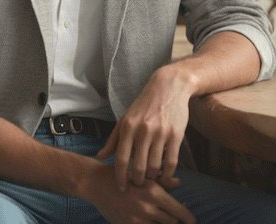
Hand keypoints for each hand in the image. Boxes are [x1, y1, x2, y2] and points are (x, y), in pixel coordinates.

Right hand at [80, 163, 195, 223]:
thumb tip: (178, 182)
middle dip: (175, 220)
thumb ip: (162, 180)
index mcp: (154, 192)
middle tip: (177, 217)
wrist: (97, 183)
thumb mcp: (142, 174)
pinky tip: (150, 220)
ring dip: (163, 223)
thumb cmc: (122, 175)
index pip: (178, 211)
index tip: (193, 221)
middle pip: (171, 222)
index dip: (187, 217)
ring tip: (162, 217)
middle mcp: (148, 207)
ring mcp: (138, 219)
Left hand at [97, 64, 189, 190]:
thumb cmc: (144, 104)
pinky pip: (172, 162)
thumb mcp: (125, 118)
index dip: (120, 178)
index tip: (121, 189)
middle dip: (137, 182)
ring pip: (155, 167)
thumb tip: (99, 157)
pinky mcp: (176, 135)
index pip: (121, 159)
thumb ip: (113, 139)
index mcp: (128, 126)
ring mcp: (161, 133)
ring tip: (151, 181)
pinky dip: (168, 174)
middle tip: (138, 186)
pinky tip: (165, 176)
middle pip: (139, 168)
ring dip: (153, 179)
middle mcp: (143, 130)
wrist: (169, 86)